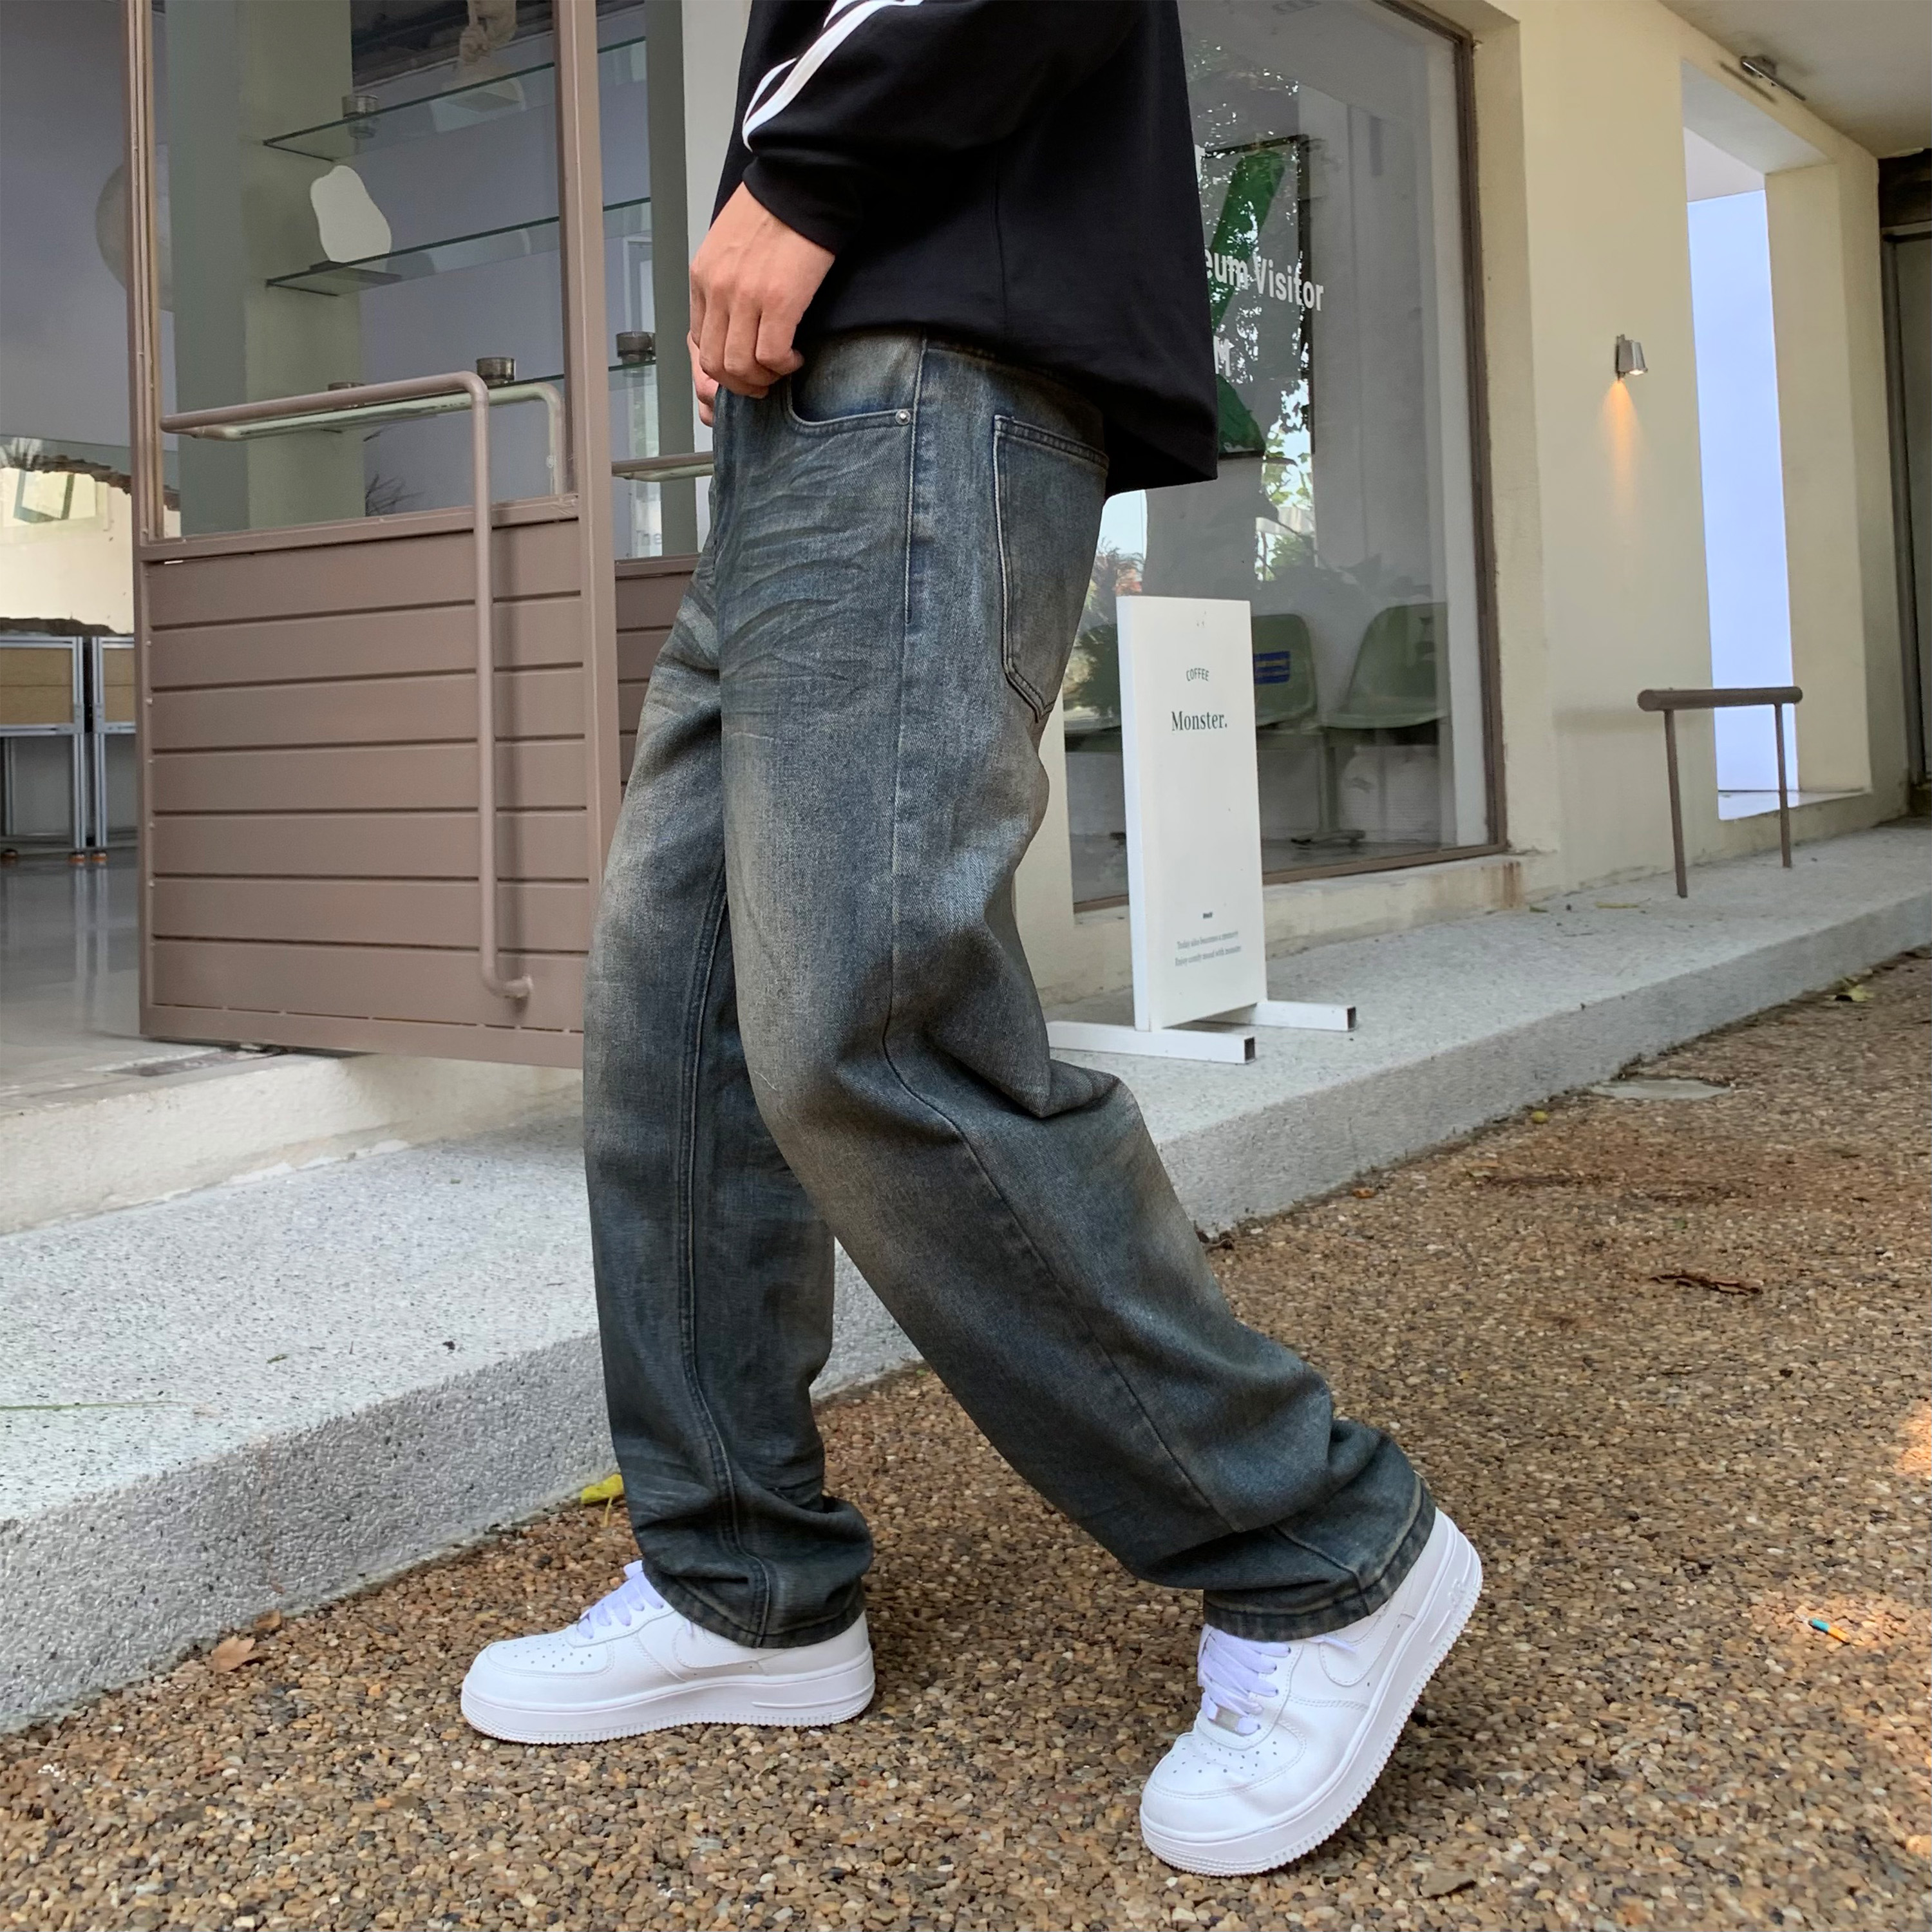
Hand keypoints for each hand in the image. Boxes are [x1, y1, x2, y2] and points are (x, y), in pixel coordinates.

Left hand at [688, 184, 834, 424]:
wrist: (802, 180)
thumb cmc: (773, 210)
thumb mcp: (730, 245)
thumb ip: (724, 283)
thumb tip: (733, 323)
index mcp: (703, 277)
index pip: (698, 343)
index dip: (719, 372)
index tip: (742, 375)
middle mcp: (717, 289)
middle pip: (715, 363)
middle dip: (740, 384)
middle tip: (764, 380)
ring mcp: (745, 296)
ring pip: (740, 367)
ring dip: (763, 378)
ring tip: (782, 368)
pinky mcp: (779, 300)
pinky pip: (772, 356)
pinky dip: (785, 366)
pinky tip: (797, 357)